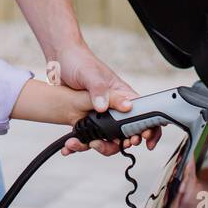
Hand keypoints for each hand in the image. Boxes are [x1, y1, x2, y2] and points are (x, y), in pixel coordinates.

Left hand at [50, 41, 161, 155]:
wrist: (59, 63)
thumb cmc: (78, 62)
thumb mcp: (90, 74)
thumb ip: (99, 90)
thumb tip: (105, 107)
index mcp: (121, 93)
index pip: (143, 112)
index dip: (148, 127)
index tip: (144, 138)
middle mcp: (114, 105)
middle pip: (128, 130)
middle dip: (126, 142)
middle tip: (121, 144)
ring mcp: (102, 114)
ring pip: (110, 138)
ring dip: (102, 146)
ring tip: (91, 145)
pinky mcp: (88, 120)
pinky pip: (91, 136)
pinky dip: (83, 143)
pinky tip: (73, 145)